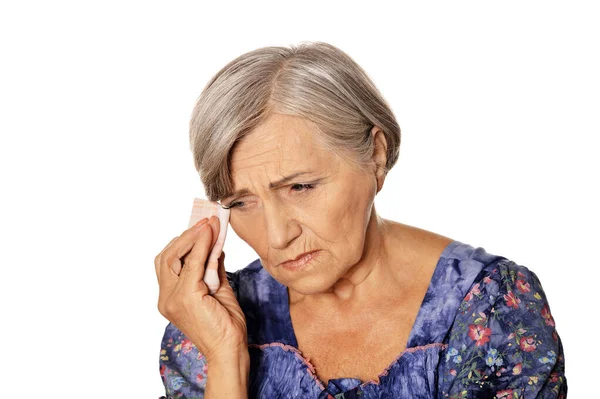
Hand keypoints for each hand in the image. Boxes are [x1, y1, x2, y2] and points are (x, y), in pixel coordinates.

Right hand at [155, 216, 247, 361]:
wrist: (230, 350)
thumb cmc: (225, 326)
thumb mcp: (218, 289)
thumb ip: (212, 268)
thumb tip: (215, 244)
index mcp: (170, 298)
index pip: (169, 262)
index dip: (183, 242)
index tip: (201, 226)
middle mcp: (166, 298)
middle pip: (166, 257)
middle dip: (185, 236)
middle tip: (205, 221)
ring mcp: (172, 298)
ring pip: (174, 256)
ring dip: (193, 236)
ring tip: (209, 223)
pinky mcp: (186, 297)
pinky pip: (192, 263)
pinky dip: (202, 246)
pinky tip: (211, 235)